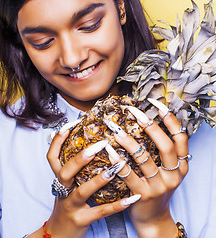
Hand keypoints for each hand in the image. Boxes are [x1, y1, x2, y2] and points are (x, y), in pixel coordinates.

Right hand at [33, 130, 140, 237]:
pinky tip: (132, 197)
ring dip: (99, 178)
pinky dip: (117, 205)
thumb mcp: (67, 185)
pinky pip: (101, 212)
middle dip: (81, 157)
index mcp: (59, 179)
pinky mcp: (81, 220)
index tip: (72, 124)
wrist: (58, 235)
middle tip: (100, 145)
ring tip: (117, 167)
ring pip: (82, 190)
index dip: (58, 140)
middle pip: (66, 171)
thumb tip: (88, 146)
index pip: (52, 156)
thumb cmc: (67, 204)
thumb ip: (74, 168)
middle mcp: (62, 190)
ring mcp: (71, 206)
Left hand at [106, 104, 188, 237]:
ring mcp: (159, 186)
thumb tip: (149, 124)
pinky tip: (108, 149)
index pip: (181, 138)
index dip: (170, 120)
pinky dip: (117, 160)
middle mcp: (174, 175)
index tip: (157, 105)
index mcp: (181, 166)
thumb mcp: (166, 172)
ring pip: (144, 158)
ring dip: (128, 141)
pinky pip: (128, 173)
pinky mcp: (143, 195)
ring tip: (116, 129)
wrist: (153, 218)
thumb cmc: (156, 189)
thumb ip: (162, 153)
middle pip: (165, 145)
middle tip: (134, 112)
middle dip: (149, 126)